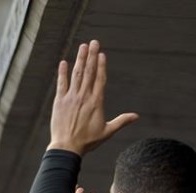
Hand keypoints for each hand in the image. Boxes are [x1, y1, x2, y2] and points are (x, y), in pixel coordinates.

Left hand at [49, 40, 138, 155]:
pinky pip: (61, 83)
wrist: (67, 147)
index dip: (101, 66)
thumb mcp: (107, 131)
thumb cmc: (88, 141)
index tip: (102, 54)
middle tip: (94, 42)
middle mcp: (84, 96)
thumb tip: (136, 116)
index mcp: (96, 102)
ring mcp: (71, 97)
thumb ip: (121, 121)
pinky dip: (62, 73)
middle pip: (89, 72)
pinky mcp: (59, 101)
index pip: (100, 79)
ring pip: (76, 74)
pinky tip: (64, 62)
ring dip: (80, 59)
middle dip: (92, 56)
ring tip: (83, 47)